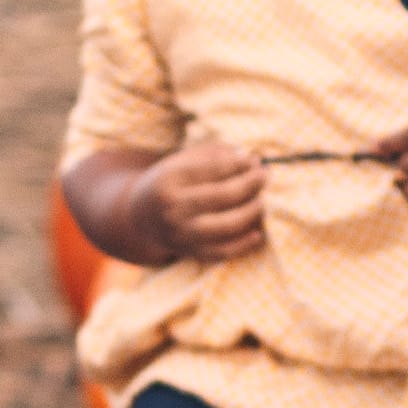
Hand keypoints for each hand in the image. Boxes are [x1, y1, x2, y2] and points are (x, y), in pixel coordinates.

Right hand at [146, 129, 268, 263]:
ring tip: (262, 202)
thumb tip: (251, 159)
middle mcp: (173, 207)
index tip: (256, 161)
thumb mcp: (184, 160)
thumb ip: (215, 155)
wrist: (142, 217)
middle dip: (250, 185)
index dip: (239, 165)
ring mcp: (180, 233)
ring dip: (251, 212)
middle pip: (223, 196)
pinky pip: (222, 252)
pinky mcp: (189, 252)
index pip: (213, 169)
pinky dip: (244, 245)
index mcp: (170, 179)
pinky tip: (258, 233)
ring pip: (226, 226)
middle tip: (265, 177)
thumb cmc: (172, 181)